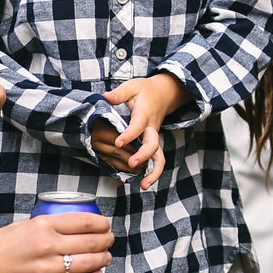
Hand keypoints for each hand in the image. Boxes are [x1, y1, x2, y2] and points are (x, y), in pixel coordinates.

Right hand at [0, 209, 112, 272]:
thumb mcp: (23, 226)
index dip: (102, 224)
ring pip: (88, 263)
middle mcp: (47, 245)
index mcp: (43, 225)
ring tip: (106, 258)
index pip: (85, 221)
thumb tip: (72, 226)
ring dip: (103, 260)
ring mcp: (46, 268)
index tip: (106, 225)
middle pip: (91, 242)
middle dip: (106, 241)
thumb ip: (47, 226)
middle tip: (109, 241)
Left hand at [99, 73, 189, 189]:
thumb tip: (106, 97)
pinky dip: (149, 174)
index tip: (119, 142)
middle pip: (153, 145)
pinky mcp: (153, 144)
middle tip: (132, 164)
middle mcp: (151, 128)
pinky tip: (139, 184)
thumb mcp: (133, 86)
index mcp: (145, 114)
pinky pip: (154, 160)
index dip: (129, 134)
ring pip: (159, 157)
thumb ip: (120, 93)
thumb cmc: (145, 91)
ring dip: (154, 172)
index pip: (138, 125)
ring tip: (144, 186)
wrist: (165, 93)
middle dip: (144, 156)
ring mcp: (154, 138)